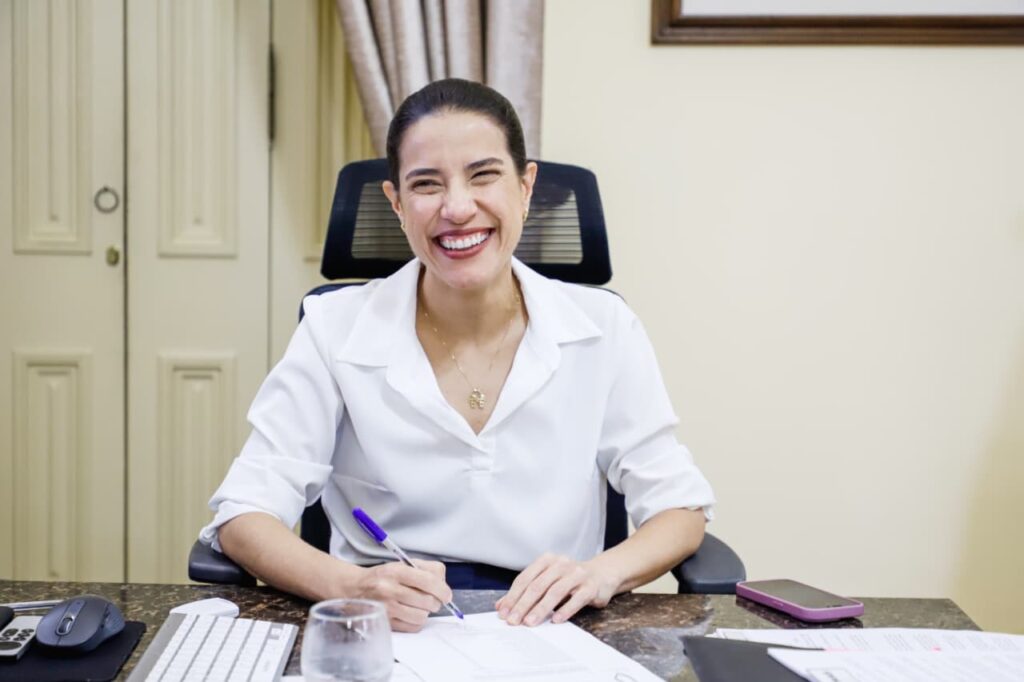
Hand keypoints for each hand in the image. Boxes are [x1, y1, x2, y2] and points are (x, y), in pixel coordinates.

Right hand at [351, 559, 452, 631]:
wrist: (354, 588)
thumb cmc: (383, 576)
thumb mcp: (401, 564)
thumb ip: (425, 570)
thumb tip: (443, 586)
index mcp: (396, 571)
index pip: (428, 581)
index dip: (443, 590)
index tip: (446, 595)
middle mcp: (390, 589)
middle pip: (428, 600)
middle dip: (435, 601)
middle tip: (432, 599)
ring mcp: (387, 608)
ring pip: (422, 616)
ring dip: (426, 612)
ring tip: (419, 606)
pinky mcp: (385, 622)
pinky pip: (413, 627)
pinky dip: (417, 622)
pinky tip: (412, 614)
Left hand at [495, 553, 617, 626]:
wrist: (602, 573)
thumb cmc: (569, 579)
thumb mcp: (547, 581)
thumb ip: (525, 592)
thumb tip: (501, 607)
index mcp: (547, 560)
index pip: (525, 578)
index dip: (513, 596)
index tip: (504, 613)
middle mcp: (561, 564)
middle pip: (538, 585)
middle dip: (523, 604)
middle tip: (513, 621)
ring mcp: (577, 574)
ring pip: (555, 591)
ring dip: (541, 608)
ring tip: (530, 622)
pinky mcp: (591, 586)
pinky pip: (577, 598)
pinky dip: (565, 610)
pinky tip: (556, 620)